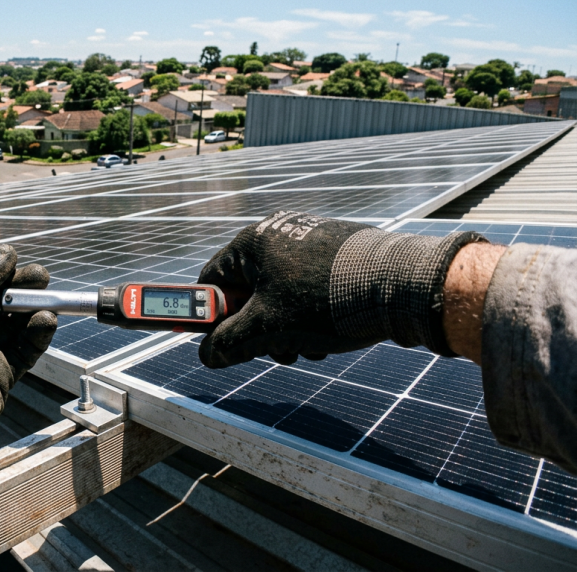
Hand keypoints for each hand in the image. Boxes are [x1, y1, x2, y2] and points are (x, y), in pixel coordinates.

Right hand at [197, 212, 483, 367]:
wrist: (401, 287)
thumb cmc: (326, 302)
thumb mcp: (267, 329)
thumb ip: (228, 343)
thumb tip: (207, 355)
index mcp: (252, 242)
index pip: (211, 280)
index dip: (212, 315)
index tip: (223, 340)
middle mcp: (278, 234)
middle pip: (247, 291)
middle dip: (257, 329)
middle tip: (273, 352)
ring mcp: (309, 240)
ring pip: (279, 295)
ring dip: (285, 329)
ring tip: (309, 347)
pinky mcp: (336, 252)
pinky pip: (306, 289)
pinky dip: (309, 315)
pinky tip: (329, 333)